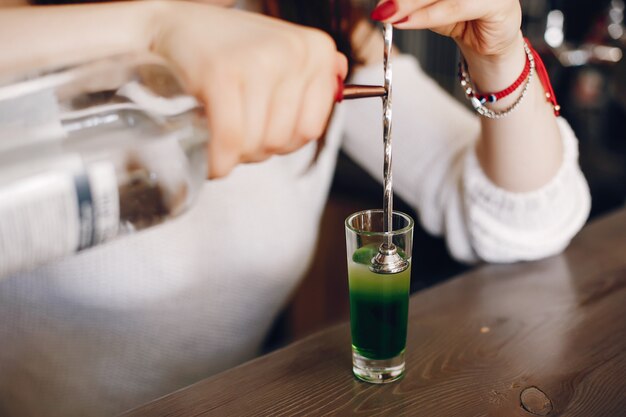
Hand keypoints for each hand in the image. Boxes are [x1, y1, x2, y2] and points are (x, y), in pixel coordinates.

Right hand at [152, 2, 347, 177]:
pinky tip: (211, 158)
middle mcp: (295, 52)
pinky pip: (231, 140)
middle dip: (255, 150)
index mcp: (317, 49)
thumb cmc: (225, 50)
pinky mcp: (223, 75)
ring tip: (218, 135)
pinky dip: (219, 161)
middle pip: (285, 140)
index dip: (282, 142)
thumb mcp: (278, 54)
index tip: (258, 131)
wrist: (168, 29)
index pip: (312, 129)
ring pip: (259, 145)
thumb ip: (311, 75)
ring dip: (234, 156)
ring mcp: (260, 61)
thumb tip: (341, 86)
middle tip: (232, 132)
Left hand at [371, 0, 523, 90]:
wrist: (490, 44)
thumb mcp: (428, 7)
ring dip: (410, 4)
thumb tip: (383, 5)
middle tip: (380, 8)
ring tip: (389, 16)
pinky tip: (406, 21)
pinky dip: (427, 16)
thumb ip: (409, 2)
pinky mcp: (498, 1)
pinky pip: (455, 6)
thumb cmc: (461, 18)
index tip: (381, 3)